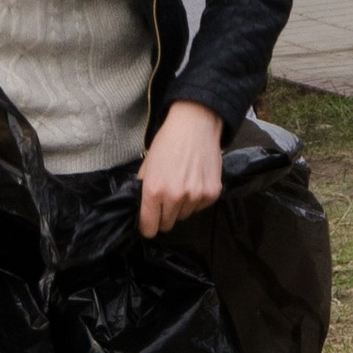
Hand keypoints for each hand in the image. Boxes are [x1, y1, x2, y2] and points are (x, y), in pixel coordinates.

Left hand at [137, 100, 224, 238]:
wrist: (195, 125)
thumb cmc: (169, 141)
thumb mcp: (147, 164)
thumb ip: (142, 188)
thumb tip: (141, 208)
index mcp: (154, 190)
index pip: (148, 227)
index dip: (147, 227)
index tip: (148, 223)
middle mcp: (174, 196)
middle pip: (167, 225)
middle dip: (164, 216)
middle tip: (166, 198)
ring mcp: (195, 196)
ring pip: (184, 216)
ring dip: (181, 206)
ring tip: (182, 184)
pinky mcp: (212, 193)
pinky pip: (200, 207)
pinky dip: (196, 199)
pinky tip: (195, 180)